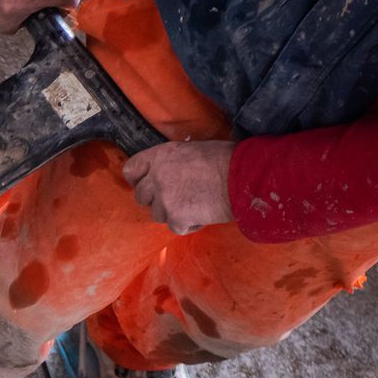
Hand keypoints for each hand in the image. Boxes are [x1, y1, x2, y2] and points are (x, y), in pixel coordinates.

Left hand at [122, 141, 237, 234]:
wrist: (245, 178)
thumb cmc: (226, 161)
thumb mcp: (192, 150)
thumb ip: (171, 162)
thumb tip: (163, 171)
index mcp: (161, 155)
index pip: (131, 170)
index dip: (138, 180)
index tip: (147, 185)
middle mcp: (157, 176)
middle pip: (141, 196)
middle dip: (156, 199)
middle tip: (177, 198)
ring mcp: (165, 199)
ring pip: (156, 214)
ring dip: (172, 213)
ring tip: (195, 203)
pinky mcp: (176, 218)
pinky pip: (175, 227)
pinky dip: (188, 225)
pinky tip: (203, 213)